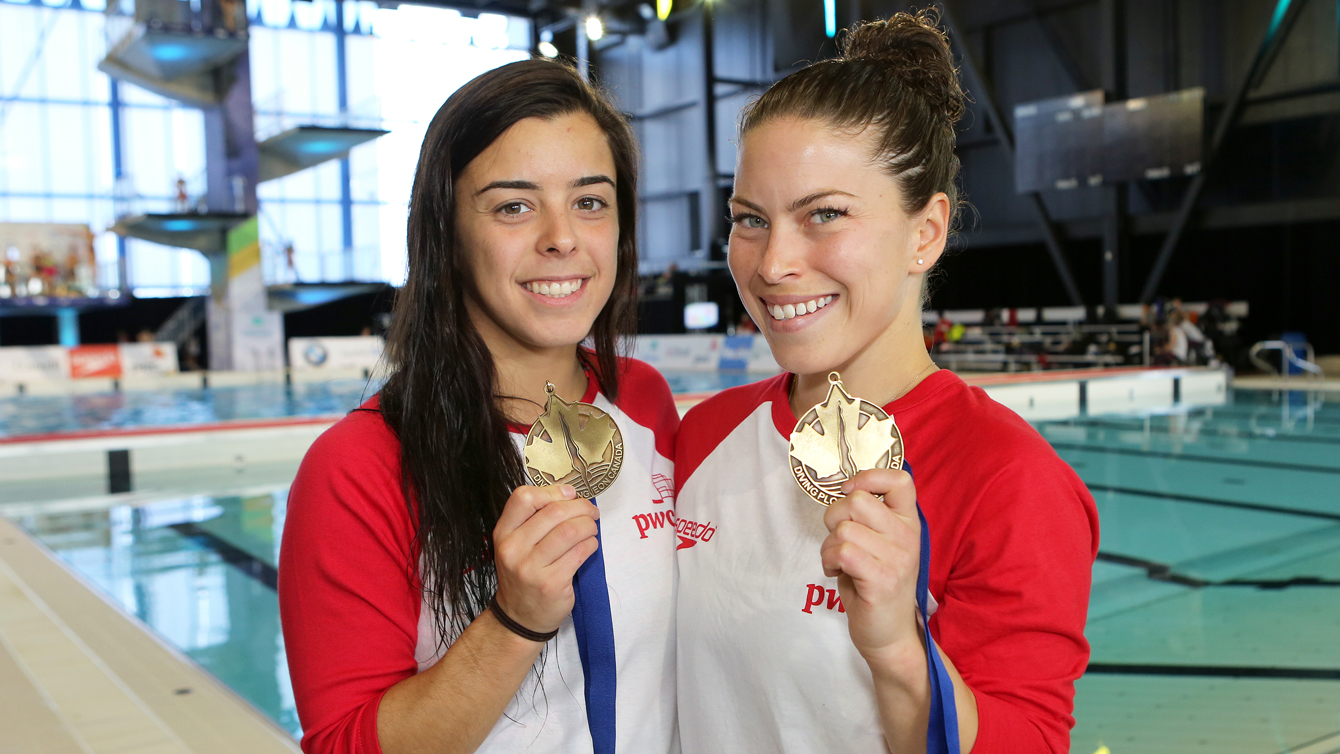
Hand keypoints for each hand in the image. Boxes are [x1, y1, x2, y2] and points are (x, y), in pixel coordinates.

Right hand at [492, 484, 599, 634]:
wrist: (519, 617)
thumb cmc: (523, 575)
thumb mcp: (516, 545)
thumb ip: (535, 519)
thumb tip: (569, 494)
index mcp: (503, 534)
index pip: (523, 498)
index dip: (552, 491)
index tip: (569, 494)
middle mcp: (513, 549)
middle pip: (553, 512)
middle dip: (580, 507)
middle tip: (590, 511)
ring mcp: (531, 568)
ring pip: (570, 531)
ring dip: (588, 525)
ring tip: (591, 529)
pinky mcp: (551, 583)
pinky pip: (579, 552)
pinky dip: (591, 544)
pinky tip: (589, 546)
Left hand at [820, 469, 922, 662]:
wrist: (889, 635)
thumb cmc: (875, 584)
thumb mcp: (879, 543)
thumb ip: (868, 517)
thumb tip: (842, 490)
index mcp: (909, 523)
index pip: (900, 480)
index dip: (868, 477)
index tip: (849, 491)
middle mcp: (908, 537)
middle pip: (857, 501)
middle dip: (834, 517)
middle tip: (838, 540)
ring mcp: (898, 559)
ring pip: (843, 529)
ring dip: (828, 546)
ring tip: (838, 562)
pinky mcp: (882, 580)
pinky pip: (842, 552)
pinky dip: (829, 560)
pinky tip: (836, 572)